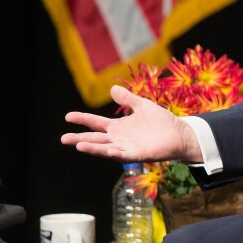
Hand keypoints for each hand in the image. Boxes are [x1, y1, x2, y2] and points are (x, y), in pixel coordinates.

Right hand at [62, 85, 201, 163]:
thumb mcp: (142, 106)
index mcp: (118, 127)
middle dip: (79, 139)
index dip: (82, 119)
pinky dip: (117, 153)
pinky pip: (125, 155)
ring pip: (106, 149)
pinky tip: (109, 151)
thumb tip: (112, 88)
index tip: (67, 116)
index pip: (96, 123)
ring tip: (78, 146)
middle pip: (96, 139)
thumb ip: (128, 99)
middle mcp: (119, 139)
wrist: (179, 133)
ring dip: (93, 148)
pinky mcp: (139, 155)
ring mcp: (128, 147)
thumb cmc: (161, 121)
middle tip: (63, 138)